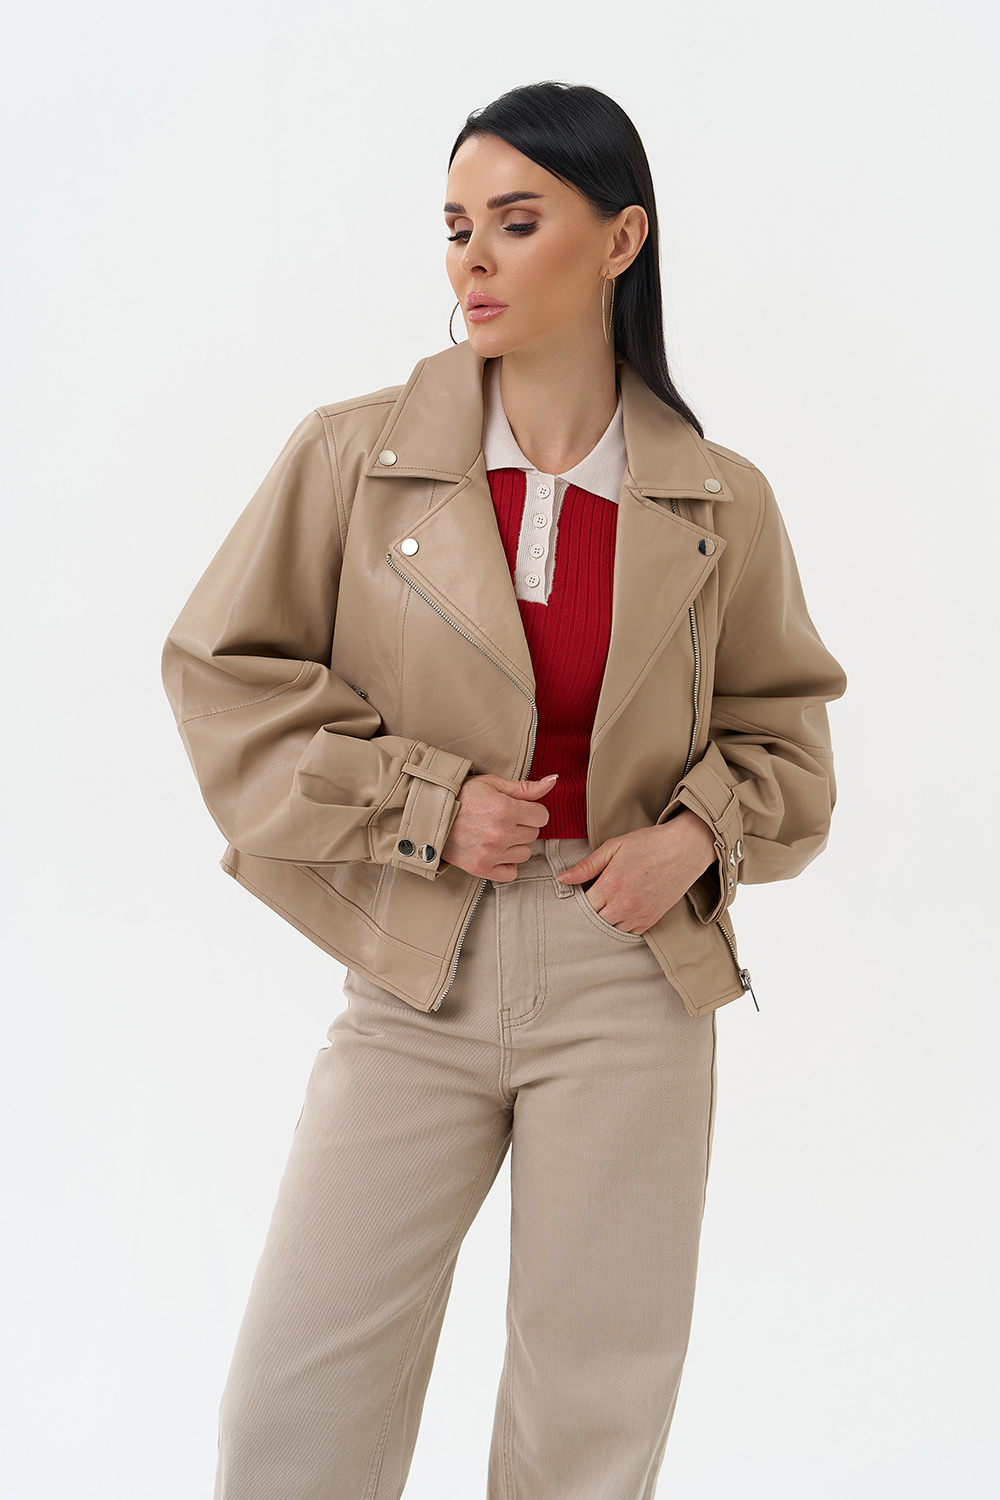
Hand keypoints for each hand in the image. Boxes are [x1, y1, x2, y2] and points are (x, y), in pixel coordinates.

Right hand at [441, 772, 559, 880]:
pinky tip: (495, 851)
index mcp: (505, 809)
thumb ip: (526, 787)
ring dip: (515, 845)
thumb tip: (553, 781)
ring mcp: (491, 853)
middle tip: (502, 819)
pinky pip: (511, 873)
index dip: (532, 811)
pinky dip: (506, 864)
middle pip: (534, 834)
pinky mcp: (481, 868)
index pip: (542, 816)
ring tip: (496, 834)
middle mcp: (500, 833)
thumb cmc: (462, 796)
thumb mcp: (493, 783)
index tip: (518, 809)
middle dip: (522, 826)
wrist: (431, 815)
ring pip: (525, 853)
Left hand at [554, 813, 716, 933]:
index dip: (577, 899)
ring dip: (604, 920)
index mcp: (610, 885)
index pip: (581, 905)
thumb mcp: (613, 847)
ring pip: (610, 930)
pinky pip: (628, 933)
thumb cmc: (649, 844)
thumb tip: (561, 878)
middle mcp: (623, 905)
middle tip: (591, 899)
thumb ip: (586, 865)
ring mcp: (638, 915)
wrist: (685, 849)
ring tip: (606, 904)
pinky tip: (621, 911)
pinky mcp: (651, 920)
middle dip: (588, 912)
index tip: (579, 891)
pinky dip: (621, 925)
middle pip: (593, 921)